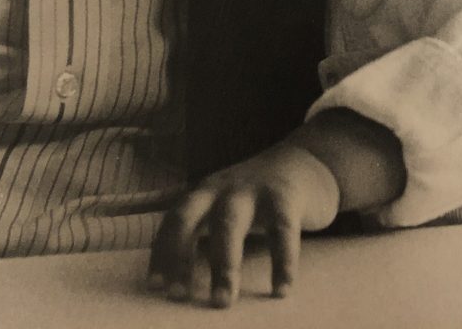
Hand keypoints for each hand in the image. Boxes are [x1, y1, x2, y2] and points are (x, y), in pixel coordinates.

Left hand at [148, 142, 340, 307]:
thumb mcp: (225, 204)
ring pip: (231, 224)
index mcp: (205, 192)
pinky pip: (282, 230)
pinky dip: (282, 261)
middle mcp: (223, 188)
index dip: (163, 251)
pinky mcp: (286, 196)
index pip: (174, 220)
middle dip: (182, 257)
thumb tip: (179, 284)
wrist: (306, 161)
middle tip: (178, 297)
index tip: (155, 286)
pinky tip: (281, 289)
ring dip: (224, 264)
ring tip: (222, 301)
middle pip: (192, 218)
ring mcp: (254, 189)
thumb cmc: (258, 196)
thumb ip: (203, 230)